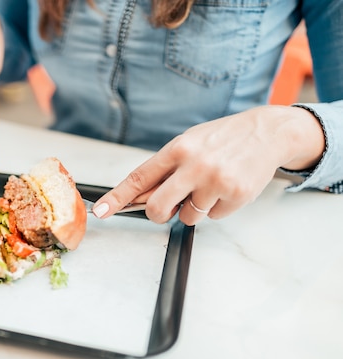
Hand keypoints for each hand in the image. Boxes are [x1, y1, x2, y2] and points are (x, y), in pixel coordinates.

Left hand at [92, 106, 325, 224]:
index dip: (117, 198)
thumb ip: (166, 169)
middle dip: (159, 214)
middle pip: (158, 208)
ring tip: (210, 186)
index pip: (139, 178)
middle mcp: (194, 164)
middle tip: (171, 207)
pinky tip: (226, 188)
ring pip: (188, 217)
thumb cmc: (222, 139)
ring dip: (194, 209)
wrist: (268, 132)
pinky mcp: (236, 195)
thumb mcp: (189, 143)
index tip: (101, 211)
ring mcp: (216, 181)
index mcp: (177, 149)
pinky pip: (213, 217)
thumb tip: (140, 198)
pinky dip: (217, 208)